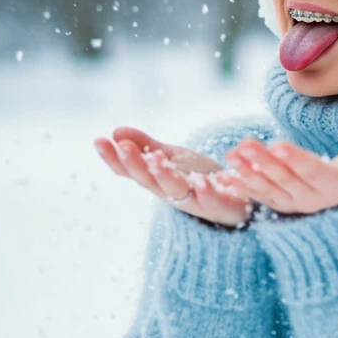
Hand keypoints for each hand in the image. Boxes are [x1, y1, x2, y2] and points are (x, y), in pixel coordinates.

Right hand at [93, 126, 252, 228]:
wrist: (239, 201)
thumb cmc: (200, 179)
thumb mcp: (172, 158)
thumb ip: (146, 147)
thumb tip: (115, 131)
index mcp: (159, 181)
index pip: (132, 171)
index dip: (114, 159)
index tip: (98, 140)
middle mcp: (173, 193)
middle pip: (150, 181)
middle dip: (136, 164)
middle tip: (123, 146)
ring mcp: (196, 201)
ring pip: (177, 192)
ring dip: (165, 176)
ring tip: (156, 160)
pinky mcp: (223, 206)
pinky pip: (214, 201)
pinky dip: (209, 192)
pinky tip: (203, 181)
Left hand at [218, 137, 337, 216]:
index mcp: (336, 190)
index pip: (314, 173)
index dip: (297, 160)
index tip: (279, 145)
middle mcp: (312, 201)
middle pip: (286, 179)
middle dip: (264, 162)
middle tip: (244, 145)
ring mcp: (293, 204)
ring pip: (269, 187)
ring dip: (248, 172)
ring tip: (231, 154)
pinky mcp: (279, 204)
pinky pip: (258, 196)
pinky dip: (241, 186)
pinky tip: (222, 177)